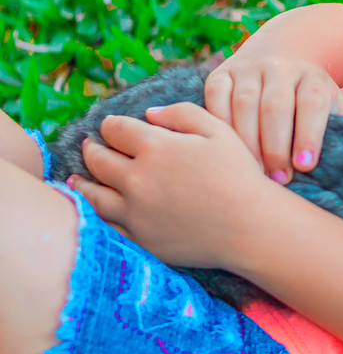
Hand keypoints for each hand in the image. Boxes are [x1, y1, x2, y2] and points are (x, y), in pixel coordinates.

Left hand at [70, 102, 271, 268]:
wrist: (252, 226)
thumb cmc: (240, 175)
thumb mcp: (219, 130)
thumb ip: (182, 113)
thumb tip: (149, 114)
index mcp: (155, 147)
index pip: (115, 129)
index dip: (111, 125)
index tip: (113, 126)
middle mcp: (137, 179)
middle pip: (97, 159)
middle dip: (92, 149)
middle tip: (92, 146)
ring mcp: (135, 213)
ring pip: (92, 194)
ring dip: (84, 182)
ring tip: (80, 178)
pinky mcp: (140, 239)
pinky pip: (106, 225)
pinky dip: (95, 214)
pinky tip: (96, 208)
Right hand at [204, 54, 342, 182]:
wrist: (282, 54)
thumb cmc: (310, 100)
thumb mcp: (331, 107)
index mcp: (312, 77)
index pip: (312, 104)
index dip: (309, 135)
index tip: (305, 166)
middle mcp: (280, 68)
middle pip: (276, 106)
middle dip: (276, 146)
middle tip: (279, 179)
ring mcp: (248, 69)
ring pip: (244, 103)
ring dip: (247, 141)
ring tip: (254, 172)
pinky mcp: (221, 74)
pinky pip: (216, 98)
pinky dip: (219, 124)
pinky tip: (225, 150)